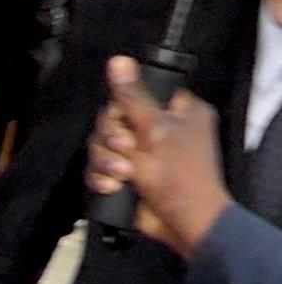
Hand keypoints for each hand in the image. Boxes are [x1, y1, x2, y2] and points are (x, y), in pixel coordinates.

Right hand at [86, 55, 231, 257]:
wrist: (183, 223)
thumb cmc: (179, 174)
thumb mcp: (155, 130)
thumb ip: (132, 97)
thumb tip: (118, 60)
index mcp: (179, 113)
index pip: (139, 94)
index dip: (123, 107)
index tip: (123, 119)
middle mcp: (161, 130)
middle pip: (113, 121)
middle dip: (112, 139)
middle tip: (124, 149)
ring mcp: (143, 155)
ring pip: (103, 145)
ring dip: (107, 161)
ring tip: (120, 176)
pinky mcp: (128, 176)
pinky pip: (101, 167)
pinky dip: (103, 176)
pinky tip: (112, 186)